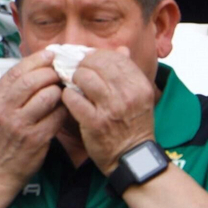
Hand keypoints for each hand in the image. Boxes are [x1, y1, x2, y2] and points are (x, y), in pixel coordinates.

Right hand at [0, 50, 65, 188]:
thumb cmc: (2, 135)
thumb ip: (14, 88)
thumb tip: (39, 65)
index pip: (17, 71)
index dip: (37, 59)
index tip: (51, 54)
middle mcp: (5, 109)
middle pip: (33, 80)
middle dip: (51, 73)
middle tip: (61, 73)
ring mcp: (21, 124)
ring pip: (48, 96)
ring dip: (60, 91)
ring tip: (62, 92)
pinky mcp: (36, 138)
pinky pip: (57, 116)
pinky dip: (64, 109)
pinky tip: (64, 109)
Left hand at [60, 47, 157, 173]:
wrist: (132, 157)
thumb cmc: (134, 125)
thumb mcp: (140, 97)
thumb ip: (129, 72)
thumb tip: (121, 50)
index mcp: (140, 85)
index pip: (115, 57)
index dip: (98, 55)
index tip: (89, 61)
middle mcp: (128, 95)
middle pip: (97, 63)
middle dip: (83, 65)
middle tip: (78, 71)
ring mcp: (111, 109)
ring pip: (84, 77)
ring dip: (74, 78)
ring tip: (74, 85)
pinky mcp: (95, 123)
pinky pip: (73, 97)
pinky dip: (68, 96)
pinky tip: (70, 100)